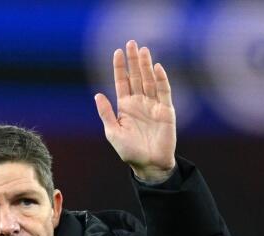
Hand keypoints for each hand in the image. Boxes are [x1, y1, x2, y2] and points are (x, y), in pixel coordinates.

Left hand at [94, 40, 176, 182]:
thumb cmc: (130, 151)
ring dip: (147, 65)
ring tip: (143, 50)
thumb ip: (106, 114)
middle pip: (136, 77)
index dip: (120, 67)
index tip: (117, 52)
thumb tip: (97, 94)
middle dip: (134, 61)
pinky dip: (161, 80)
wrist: (149, 164)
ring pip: (149, 81)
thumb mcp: (113, 132)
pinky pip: (164, 92)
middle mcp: (139, 103)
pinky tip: (157, 68)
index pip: (122, 82)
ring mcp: (153, 105)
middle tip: (131, 43)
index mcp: (125, 107)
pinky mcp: (166, 111)